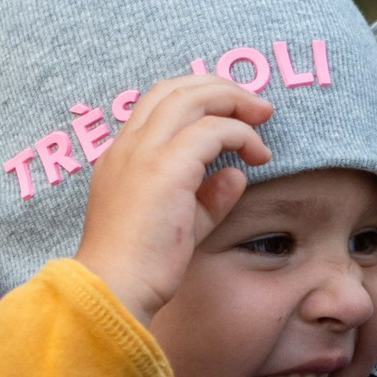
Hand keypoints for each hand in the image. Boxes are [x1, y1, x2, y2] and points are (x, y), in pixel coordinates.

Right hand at [74, 74, 272, 318]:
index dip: (198, 95)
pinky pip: (212, 131)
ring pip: (191, 98)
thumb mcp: (182, 225)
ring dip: (233, 101)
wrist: (114, 289)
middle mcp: (128, 146)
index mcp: (122, 155)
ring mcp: (143, 153)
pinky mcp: (165, 169)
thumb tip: (237, 174)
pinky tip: (258, 155)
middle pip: (175, 88)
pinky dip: (240, 135)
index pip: (158, 102)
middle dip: (220, 87)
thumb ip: (208, 198)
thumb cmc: (142, 267)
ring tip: (262, 117)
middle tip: (256, 106)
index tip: (231, 112)